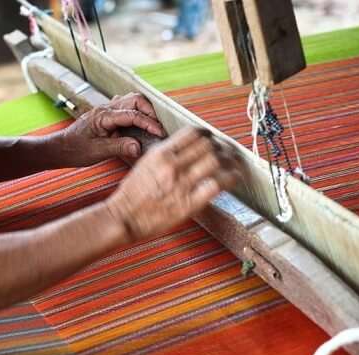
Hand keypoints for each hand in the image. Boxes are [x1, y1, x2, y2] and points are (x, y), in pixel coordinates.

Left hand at [51, 93, 163, 166]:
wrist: (60, 148)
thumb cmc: (75, 149)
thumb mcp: (98, 151)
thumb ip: (119, 147)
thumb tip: (139, 148)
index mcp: (104, 116)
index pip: (132, 114)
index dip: (149, 123)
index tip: (160, 133)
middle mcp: (106, 108)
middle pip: (135, 99)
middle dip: (150, 111)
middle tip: (159, 127)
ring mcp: (107, 110)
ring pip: (132, 100)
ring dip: (144, 110)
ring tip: (153, 125)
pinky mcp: (107, 115)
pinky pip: (126, 107)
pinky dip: (137, 112)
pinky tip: (140, 124)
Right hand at [105, 127, 241, 241]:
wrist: (123, 218)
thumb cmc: (132, 194)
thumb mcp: (145, 164)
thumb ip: (166, 154)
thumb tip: (187, 148)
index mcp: (160, 153)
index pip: (192, 133)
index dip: (207, 133)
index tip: (213, 137)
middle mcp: (172, 165)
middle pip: (208, 145)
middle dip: (221, 146)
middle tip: (228, 151)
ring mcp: (181, 184)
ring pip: (215, 161)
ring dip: (229, 160)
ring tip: (234, 163)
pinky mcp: (188, 204)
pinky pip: (216, 185)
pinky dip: (229, 179)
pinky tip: (234, 179)